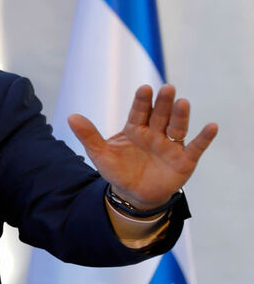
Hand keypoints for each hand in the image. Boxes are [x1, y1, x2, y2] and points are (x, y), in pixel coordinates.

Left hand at [69, 84, 217, 209]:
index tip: (144, 88)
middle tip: (167, 88)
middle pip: (160, 115)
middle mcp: (155, 133)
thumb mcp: (101, 154)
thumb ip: (89, 136)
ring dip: (181, 115)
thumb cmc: (118, 170)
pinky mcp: (184, 160)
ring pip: (177, 127)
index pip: (139, 111)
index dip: (142, 101)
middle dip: (163, 103)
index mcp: (135, 128)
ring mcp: (170, 146)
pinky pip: (196, 147)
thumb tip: (71, 117)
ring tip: (183, 102)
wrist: (133, 195)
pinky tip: (211, 126)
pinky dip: (204, 138)